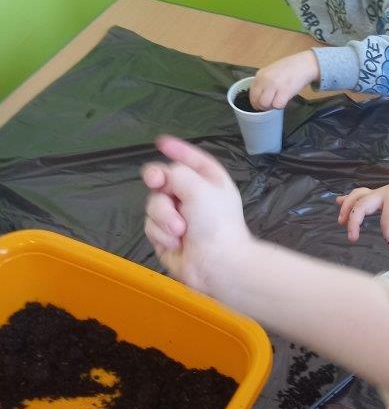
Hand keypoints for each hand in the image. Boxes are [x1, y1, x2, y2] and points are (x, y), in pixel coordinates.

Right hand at [142, 135, 251, 296]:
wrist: (217, 265)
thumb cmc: (216, 223)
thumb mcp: (199, 188)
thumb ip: (176, 174)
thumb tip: (161, 179)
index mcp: (209, 181)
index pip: (191, 159)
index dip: (177, 149)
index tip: (161, 142)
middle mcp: (194, 196)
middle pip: (163, 180)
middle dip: (159, 184)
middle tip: (156, 182)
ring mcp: (179, 217)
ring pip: (153, 204)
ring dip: (163, 216)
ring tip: (180, 230)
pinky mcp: (166, 237)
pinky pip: (150, 226)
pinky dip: (161, 234)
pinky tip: (176, 243)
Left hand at [249, 51, 318, 109]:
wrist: (304, 64)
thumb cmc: (289, 68)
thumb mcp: (271, 71)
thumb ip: (263, 82)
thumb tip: (259, 97)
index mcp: (260, 74)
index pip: (251, 93)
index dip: (256, 102)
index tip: (262, 103)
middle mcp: (264, 79)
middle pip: (256, 101)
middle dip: (262, 106)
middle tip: (271, 105)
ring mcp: (274, 85)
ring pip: (264, 104)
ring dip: (271, 107)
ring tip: (277, 102)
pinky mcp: (284, 91)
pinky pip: (277, 105)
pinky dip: (280, 106)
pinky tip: (284, 100)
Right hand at [336, 171, 388, 252]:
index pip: (387, 221)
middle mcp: (383, 194)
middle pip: (362, 205)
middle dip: (354, 222)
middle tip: (352, 238)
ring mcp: (378, 192)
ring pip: (357, 197)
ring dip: (347, 208)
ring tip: (341, 223)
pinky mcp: (376, 194)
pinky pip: (359, 194)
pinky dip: (348, 198)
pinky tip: (339, 203)